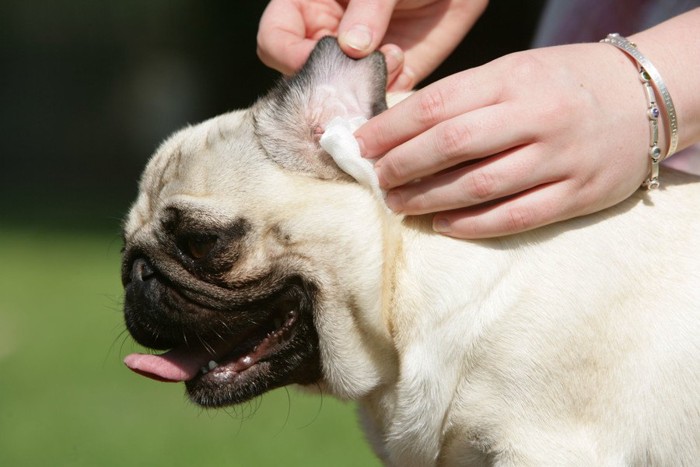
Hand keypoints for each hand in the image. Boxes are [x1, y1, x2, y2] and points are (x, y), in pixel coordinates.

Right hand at [257, 0, 486, 89]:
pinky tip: (401, 68)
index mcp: (309, 5)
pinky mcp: (384, 80)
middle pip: (300, 77)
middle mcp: (326, 37)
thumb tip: (352, 47)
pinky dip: (383, 95)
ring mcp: (354, 64)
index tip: (316, 60)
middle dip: (325, 81)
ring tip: (390, 58)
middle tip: (353, 75)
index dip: (288, 54)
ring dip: (358, 87)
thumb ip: (367, 8)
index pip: (274, 39)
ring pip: (336, 96)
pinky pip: (371, 102)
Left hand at [355, 43, 653, 237]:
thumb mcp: (517, 72)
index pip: (436, 105)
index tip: (362, 146)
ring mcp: (559, 157)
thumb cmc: (566, 83)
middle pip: (451, 146)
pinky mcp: (577, 194)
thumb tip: (404, 131)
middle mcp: (536, 115)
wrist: (646, 98)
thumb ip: (468, 98)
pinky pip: (515, 216)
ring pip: (479, 186)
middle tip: (375, 179)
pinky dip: (472, 224)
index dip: (391, 129)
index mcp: (514, 78)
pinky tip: (442, 225)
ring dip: (428, 199)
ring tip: (397, 204)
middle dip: (402, 166)